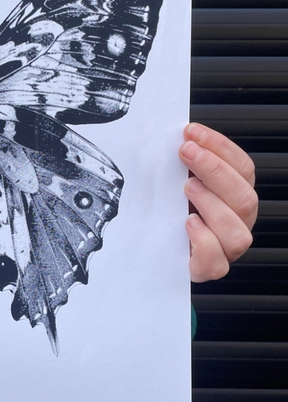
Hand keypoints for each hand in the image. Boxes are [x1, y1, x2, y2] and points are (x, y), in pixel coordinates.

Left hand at [179, 123, 257, 281]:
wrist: (157, 249)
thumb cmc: (170, 210)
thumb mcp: (177, 181)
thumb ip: (184, 163)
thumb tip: (178, 135)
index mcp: (235, 196)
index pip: (243, 168)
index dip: (220, 147)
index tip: (193, 132)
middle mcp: (237, 222)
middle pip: (245, 197)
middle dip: (215, 170)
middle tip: (186, 153)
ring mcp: (226, 249)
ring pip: (238, 232)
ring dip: (212, 204)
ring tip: (187, 188)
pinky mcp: (208, 269)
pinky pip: (216, 262)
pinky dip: (204, 241)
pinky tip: (188, 223)